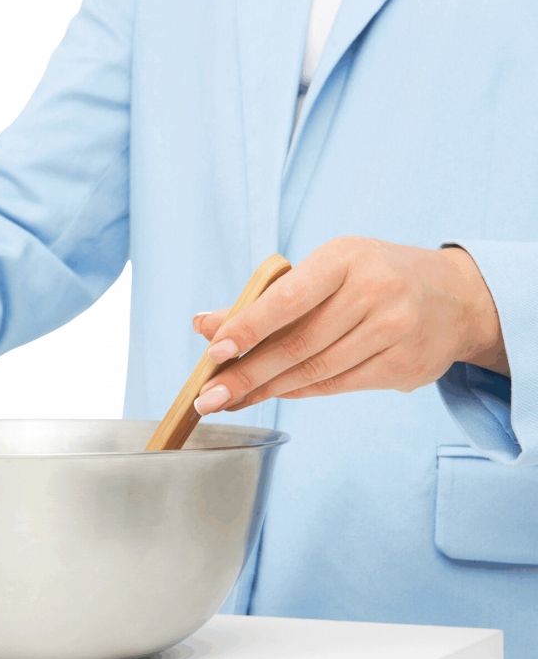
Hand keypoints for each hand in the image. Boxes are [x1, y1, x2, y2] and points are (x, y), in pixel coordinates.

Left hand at [190, 237, 508, 415]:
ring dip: (266, 390)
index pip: (287, 298)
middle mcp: (374, 291)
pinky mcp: (403, 365)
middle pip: (298, 345)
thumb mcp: (323, 271)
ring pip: (315, 371)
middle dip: (246, 375)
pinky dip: (298, 391)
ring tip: (231, 400)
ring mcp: (394, 330)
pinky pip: (336, 385)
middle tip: (208, 397)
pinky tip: (272, 393)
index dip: (248, 327)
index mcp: (345, 258)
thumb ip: (263, 299)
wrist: (455, 297)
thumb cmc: (371, 278)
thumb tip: (204, 324)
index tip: (214, 352)